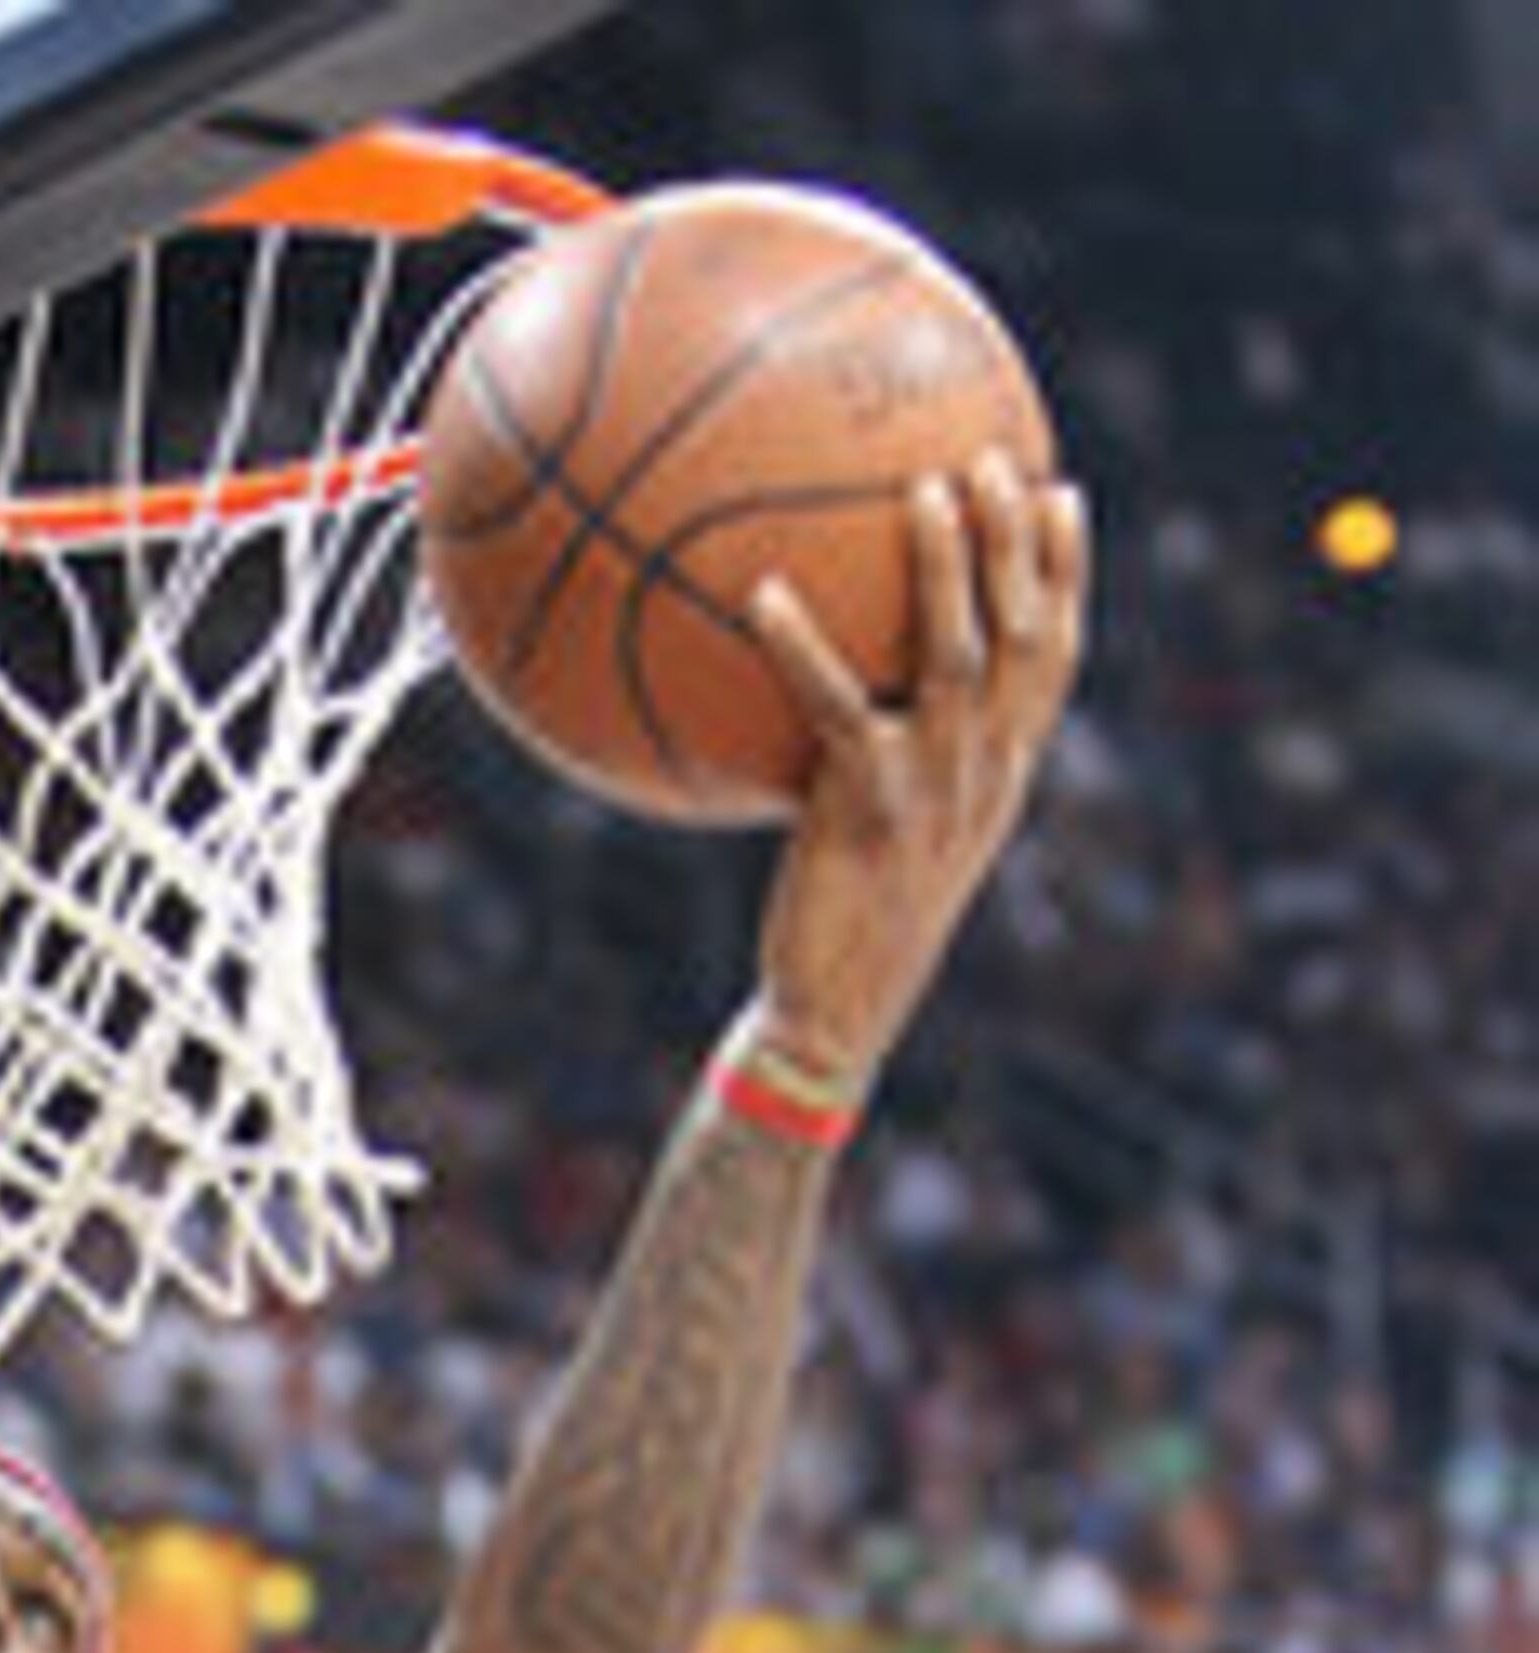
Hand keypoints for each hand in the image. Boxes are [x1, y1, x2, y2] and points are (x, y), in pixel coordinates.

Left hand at [744, 451, 1088, 1102]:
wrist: (837, 1015)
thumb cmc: (852, 920)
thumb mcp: (897, 830)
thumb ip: (898, 751)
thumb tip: (850, 683)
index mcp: (1005, 770)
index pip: (1058, 653)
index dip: (1068, 571)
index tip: (1061, 490)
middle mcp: (988, 769)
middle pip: (1023, 631)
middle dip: (1016, 539)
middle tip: (993, 456)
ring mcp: (938, 787)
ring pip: (958, 652)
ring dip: (947, 567)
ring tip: (923, 491)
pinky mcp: (871, 808)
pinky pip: (836, 707)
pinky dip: (802, 647)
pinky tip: (765, 595)